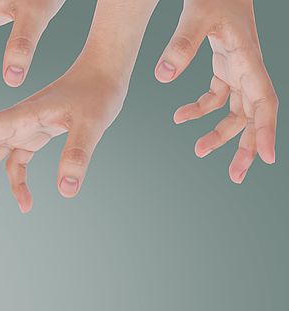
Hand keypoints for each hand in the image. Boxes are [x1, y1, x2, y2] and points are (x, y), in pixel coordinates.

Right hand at [0, 62, 126, 216]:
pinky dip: (16, 185)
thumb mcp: (92, 123)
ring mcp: (21, 131)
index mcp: (20, 115)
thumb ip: (77, 154)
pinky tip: (26, 204)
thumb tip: (66, 190)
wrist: (104, 75)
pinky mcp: (31, 138)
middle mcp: (13, 123)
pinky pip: (14, 165)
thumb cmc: (97, 93)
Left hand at [155, 0, 277, 182]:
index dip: (265, 130)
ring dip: (221, 132)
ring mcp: (238, 69)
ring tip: (200, 150)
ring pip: (236, 110)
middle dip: (247, 146)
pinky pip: (217, 97)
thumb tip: (162, 75)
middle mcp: (248, 68)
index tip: (266, 158)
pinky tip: (179, 118)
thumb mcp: (196, 16)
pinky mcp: (224, 67)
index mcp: (248, 60)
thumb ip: (180, 45)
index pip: (263, 102)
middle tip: (236, 176)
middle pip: (253, 115)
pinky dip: (201, 110)